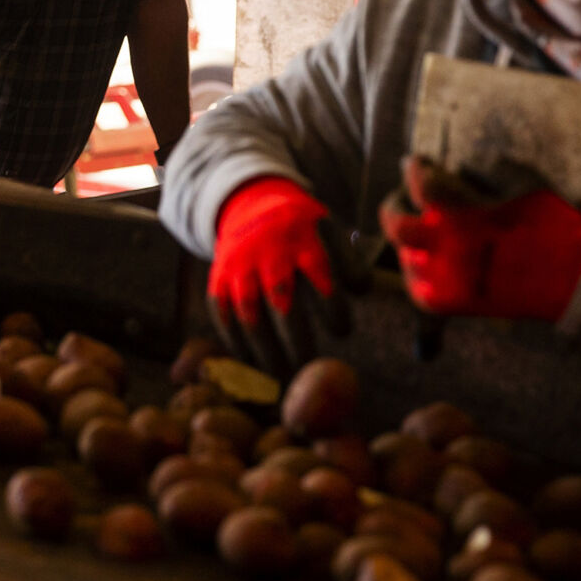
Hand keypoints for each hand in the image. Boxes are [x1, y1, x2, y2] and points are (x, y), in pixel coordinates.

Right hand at [207, 177, 343, 374]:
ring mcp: (239, 263)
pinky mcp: (219, 275)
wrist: (252, 203)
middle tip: (308, 368)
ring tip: (279, 376)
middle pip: (282, 299)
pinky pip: (223, 313)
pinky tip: (251, 364)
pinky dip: (235, 341)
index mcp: (303, 237)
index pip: (321, 278)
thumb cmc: (303, 231)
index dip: (333, 310)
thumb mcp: (330, 233)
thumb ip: (349, 264)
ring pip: (249, 310)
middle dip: (296, 338)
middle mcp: (268, 249)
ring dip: (264, 348)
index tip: (341, 331)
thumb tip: (361, 292)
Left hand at [378, 156, 580, 322]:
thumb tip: (462, 168)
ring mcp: (450, 277)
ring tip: (419, 235)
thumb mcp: (524, 188)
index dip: (415, 169)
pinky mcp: (458, 303)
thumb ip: (487, 177)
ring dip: (408, 244)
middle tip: (403, 198)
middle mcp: (449, 245)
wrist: (577, 278)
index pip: (423, 184)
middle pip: (397, 225)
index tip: (415, 163)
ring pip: (406, 258)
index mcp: (465, 212)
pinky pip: (422, 294)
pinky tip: (426, 267)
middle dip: (394, 208)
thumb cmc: (556, 227)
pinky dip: (419, 279)